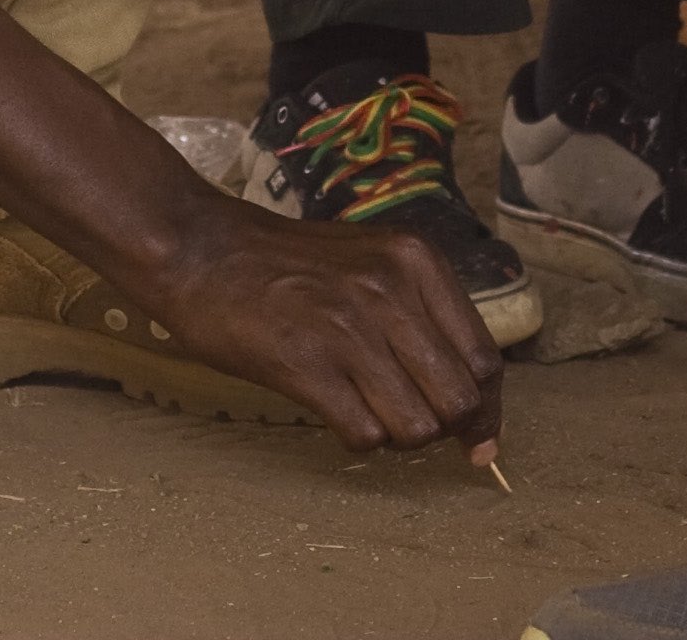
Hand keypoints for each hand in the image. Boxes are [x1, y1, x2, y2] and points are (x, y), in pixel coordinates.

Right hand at [134, 196, 503, 460]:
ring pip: (418, 427)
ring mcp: (349, 328)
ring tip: (366, 410)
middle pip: (459, 400)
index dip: (485, 410)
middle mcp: (392, 291)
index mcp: (417, 262)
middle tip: (410, 422)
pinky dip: (358, 438)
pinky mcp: (307, 364)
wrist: (200, 249)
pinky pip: (366, 436)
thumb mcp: (371, 262)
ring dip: (397, 436)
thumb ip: (422, 315)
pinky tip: (336, 410)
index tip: (476, 437)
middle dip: (443, 428)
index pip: (484, 360)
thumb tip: (470, 400)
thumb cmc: (286, 263)